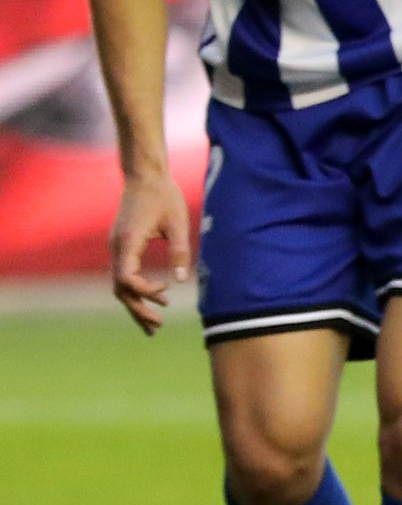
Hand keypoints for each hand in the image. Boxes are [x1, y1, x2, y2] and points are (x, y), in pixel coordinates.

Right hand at [110, 169, 192, 334]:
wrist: (145, 177)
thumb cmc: (164, 196)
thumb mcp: (177, 223)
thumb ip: (179, 252)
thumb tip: (182, 282)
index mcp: (127, 241)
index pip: (126, 278)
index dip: (144, 291)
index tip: (166, 292)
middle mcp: (116, 247)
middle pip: (120, 288)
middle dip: (137, 309)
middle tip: (157, 328)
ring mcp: (116, 248)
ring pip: (119, 284)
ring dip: (134, 304)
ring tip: (152, 325)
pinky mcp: (121, 246)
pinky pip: (123, 275)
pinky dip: (134, 290)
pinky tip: (150, 300)